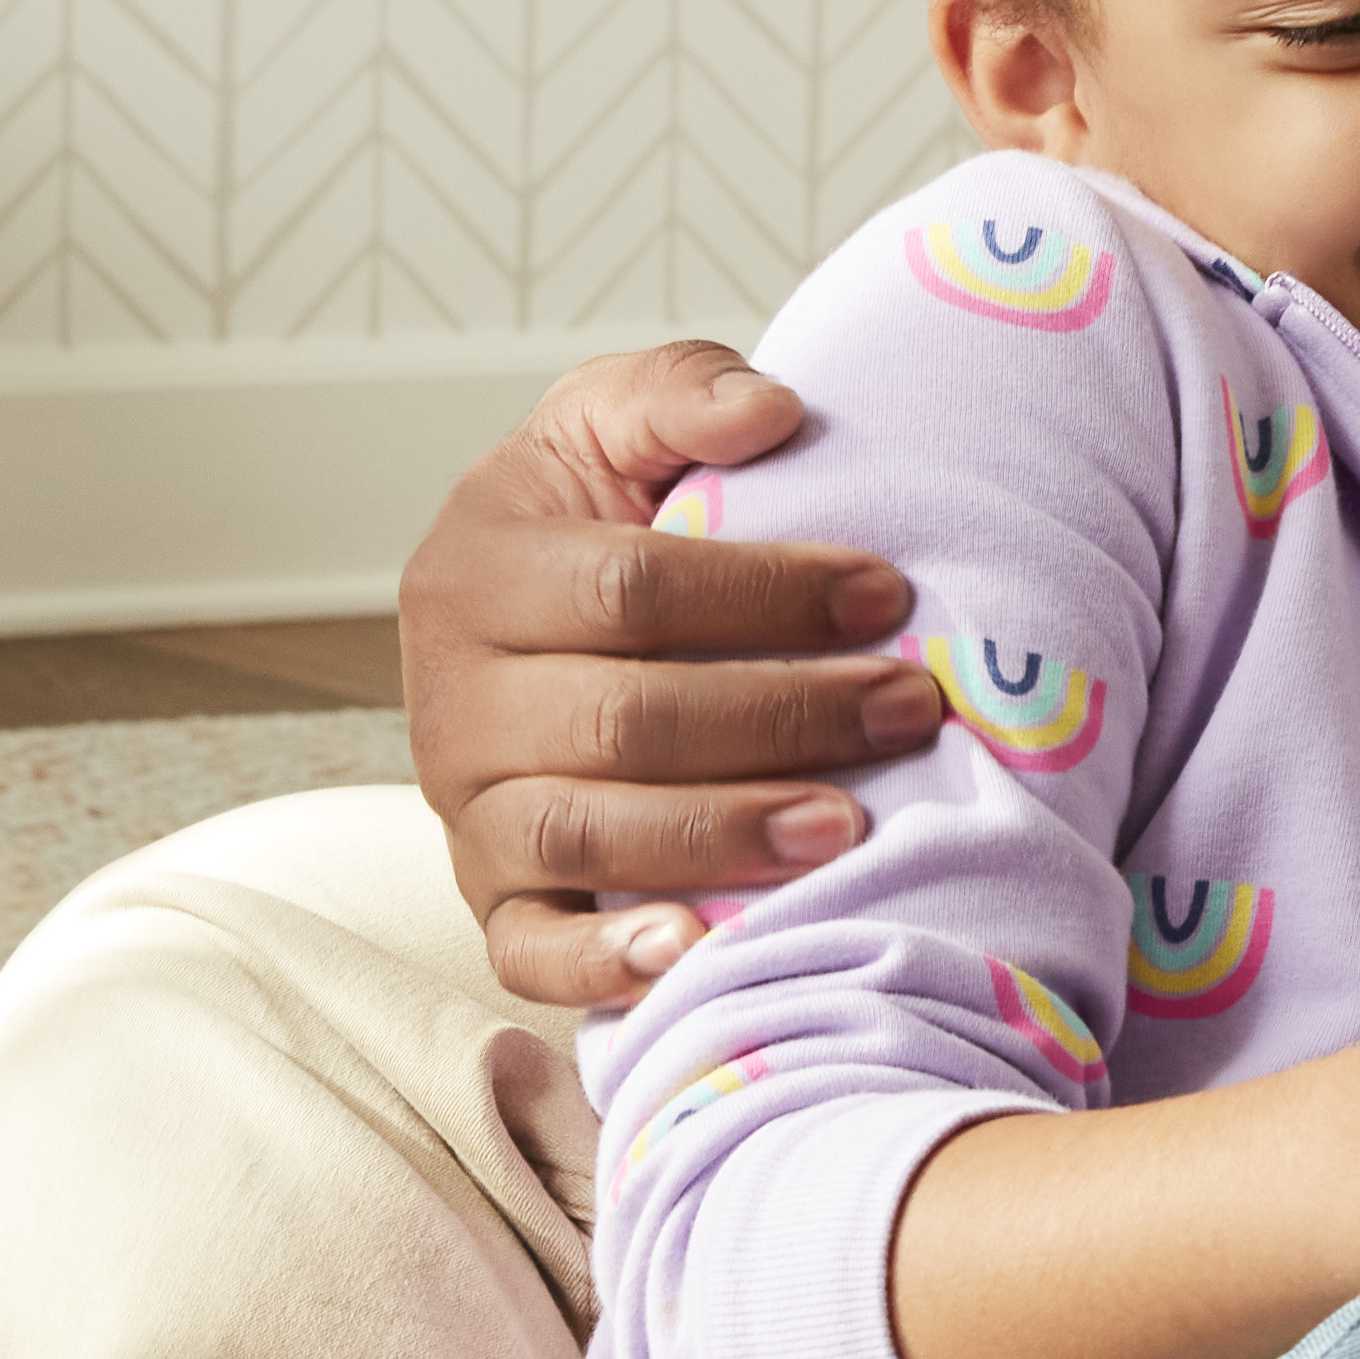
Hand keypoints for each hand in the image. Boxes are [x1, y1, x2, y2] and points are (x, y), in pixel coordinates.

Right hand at [395, 340, 934, 1006]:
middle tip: (907, 709)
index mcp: (479, 566)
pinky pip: (527, 951)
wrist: (541, 621)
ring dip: (722, 837)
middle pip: (618, 721)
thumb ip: (681, 392)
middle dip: (780, 717)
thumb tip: (767, 414)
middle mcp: (452, 697)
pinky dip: (605, 965)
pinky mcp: (489, 900)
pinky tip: (698, 952)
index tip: (888, 593)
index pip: (629, 589)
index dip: (766, 593)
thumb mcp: (619, 422)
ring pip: (581, 836)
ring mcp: (465, 808)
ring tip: (848, 830)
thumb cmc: (603, 516)